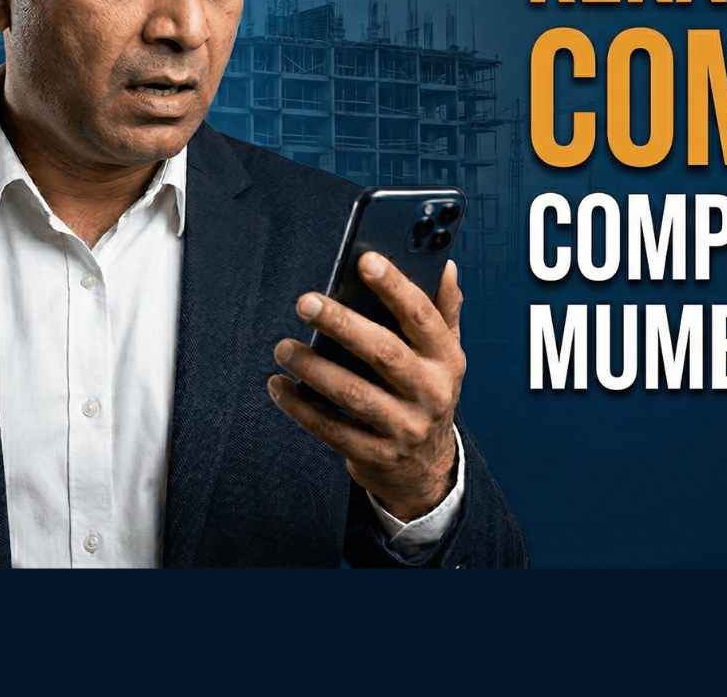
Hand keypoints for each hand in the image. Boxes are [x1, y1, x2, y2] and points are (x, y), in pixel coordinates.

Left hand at [267, 253, 464, 521]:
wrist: (426, 467)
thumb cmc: (427, 392)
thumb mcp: (444, 353)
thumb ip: (443, 309)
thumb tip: (444, 264)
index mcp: (447, 359)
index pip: (422, 316)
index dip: (395, 287)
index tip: (365, 260)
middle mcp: (431, 393)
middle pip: (385, 353)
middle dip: (343, 324)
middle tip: (306, 302)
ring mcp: (405, 428)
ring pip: (354, 394)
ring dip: (314, 369)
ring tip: (284, 348)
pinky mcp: (376, 455)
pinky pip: (332, 429)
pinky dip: (301, 407)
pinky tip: (279, 386)